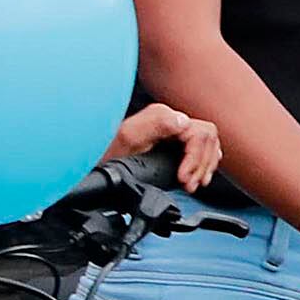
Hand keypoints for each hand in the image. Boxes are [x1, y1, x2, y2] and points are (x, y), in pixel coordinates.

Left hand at [104, 104, 222, 192]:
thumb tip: (182, 121)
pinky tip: (196, 175)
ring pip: (209, 143)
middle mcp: (170, 119)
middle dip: (202, 165)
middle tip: (189, 184)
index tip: (184, 178)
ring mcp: (173, 129)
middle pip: (208, 139)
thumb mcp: (127, 139)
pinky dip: (203, 164)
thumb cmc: (103, 156)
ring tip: (191, 184)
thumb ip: (154, 125)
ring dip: (204, 167)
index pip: (201, 134)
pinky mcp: (173, 141)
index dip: (196, 159)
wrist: (90, 163)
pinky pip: (202, 148)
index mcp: (162, 116)